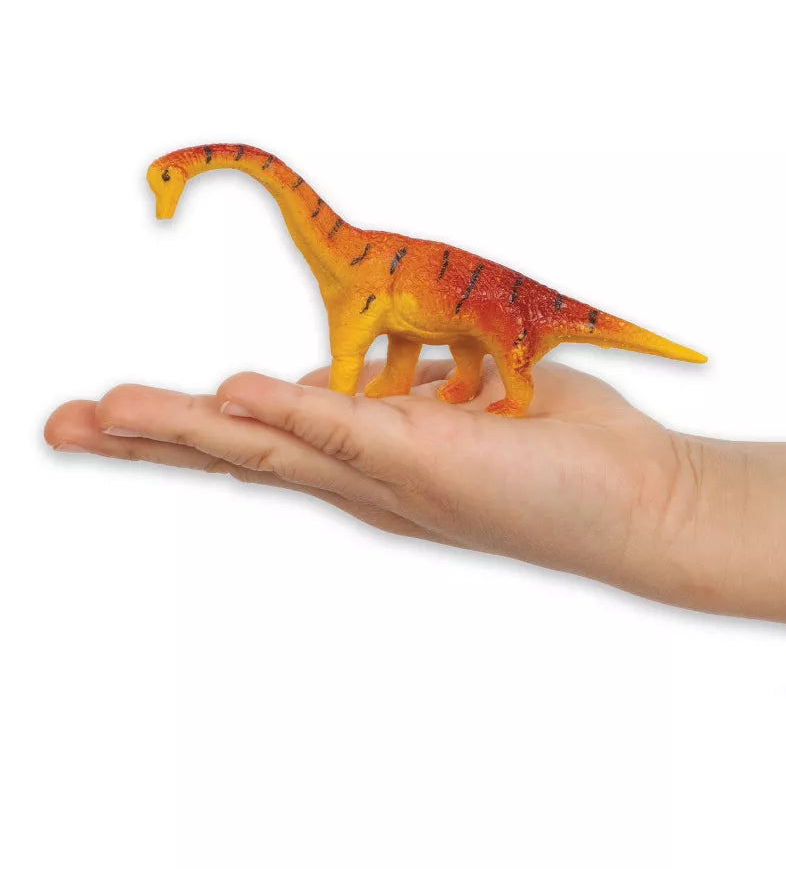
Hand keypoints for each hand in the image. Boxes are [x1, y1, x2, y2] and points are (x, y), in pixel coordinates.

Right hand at [44, 361, 708, 602]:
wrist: (636, 494)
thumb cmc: (558, 445)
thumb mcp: (467, 402)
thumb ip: (409, 389)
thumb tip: (360, 373)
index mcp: (375, 459)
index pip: (267, 439)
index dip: (192, 427)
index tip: (121, 414)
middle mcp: (370, 478)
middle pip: (242, 453)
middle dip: (152, 440)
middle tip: (66, 427)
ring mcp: (391, 474)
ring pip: (270, 448)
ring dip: (183, 428)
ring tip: (99, 416)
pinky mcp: (426, 461)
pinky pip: (345, 431)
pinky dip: (286, 412)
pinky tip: (227, 395)